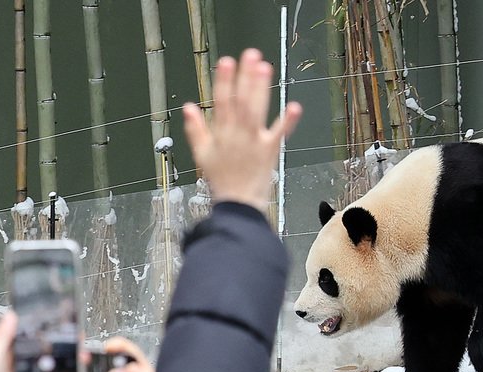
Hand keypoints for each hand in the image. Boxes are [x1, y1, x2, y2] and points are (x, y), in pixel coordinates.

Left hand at [0, 310, 71, 371]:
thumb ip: (2, 336)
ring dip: (67, 371)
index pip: (35, 340)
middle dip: (67, 353)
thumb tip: (11, 315)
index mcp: (10, 353)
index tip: (68, 331)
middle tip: (81, 351)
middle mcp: (20, 367)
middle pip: (48, 357)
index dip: (52, 335)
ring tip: (77, 367)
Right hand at [183, 49, 302, 212]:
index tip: (226, 62)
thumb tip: (188, 108)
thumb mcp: (202, 154)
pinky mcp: (270, 150)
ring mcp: (254, 141)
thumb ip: (196, 129)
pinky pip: (279, 134)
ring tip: (265, 68)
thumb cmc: (221, 180)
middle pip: (240, 101)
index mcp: (221, 133)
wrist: (239, 204)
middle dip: (245, 77)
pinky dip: (287, 121)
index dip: (223, 81)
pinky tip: (294, 105)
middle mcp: (237, 134)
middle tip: (251, 55)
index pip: (221, 102)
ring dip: (261, 89)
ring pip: (256, 110)